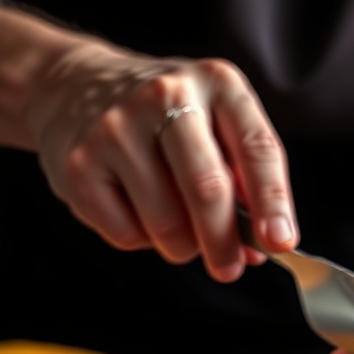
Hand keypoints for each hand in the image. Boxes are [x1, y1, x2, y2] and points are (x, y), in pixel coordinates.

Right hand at [23, 42, 298, 278]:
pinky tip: (134, 210)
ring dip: (181, 246)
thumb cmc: (164, 116)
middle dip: (224, 243)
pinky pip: (125, 233)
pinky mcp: (80, 164)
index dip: (273, 201)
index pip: (257, 148)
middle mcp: (167, 97)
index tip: (280, 241)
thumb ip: (245, 179)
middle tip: (228, 268)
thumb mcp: (215, 124)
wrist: (73, 85)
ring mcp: (117, 128)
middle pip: (207, 189)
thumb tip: (262, 246)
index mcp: (218, 84)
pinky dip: (140, 239)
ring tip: (176, 228)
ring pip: (167, 223)